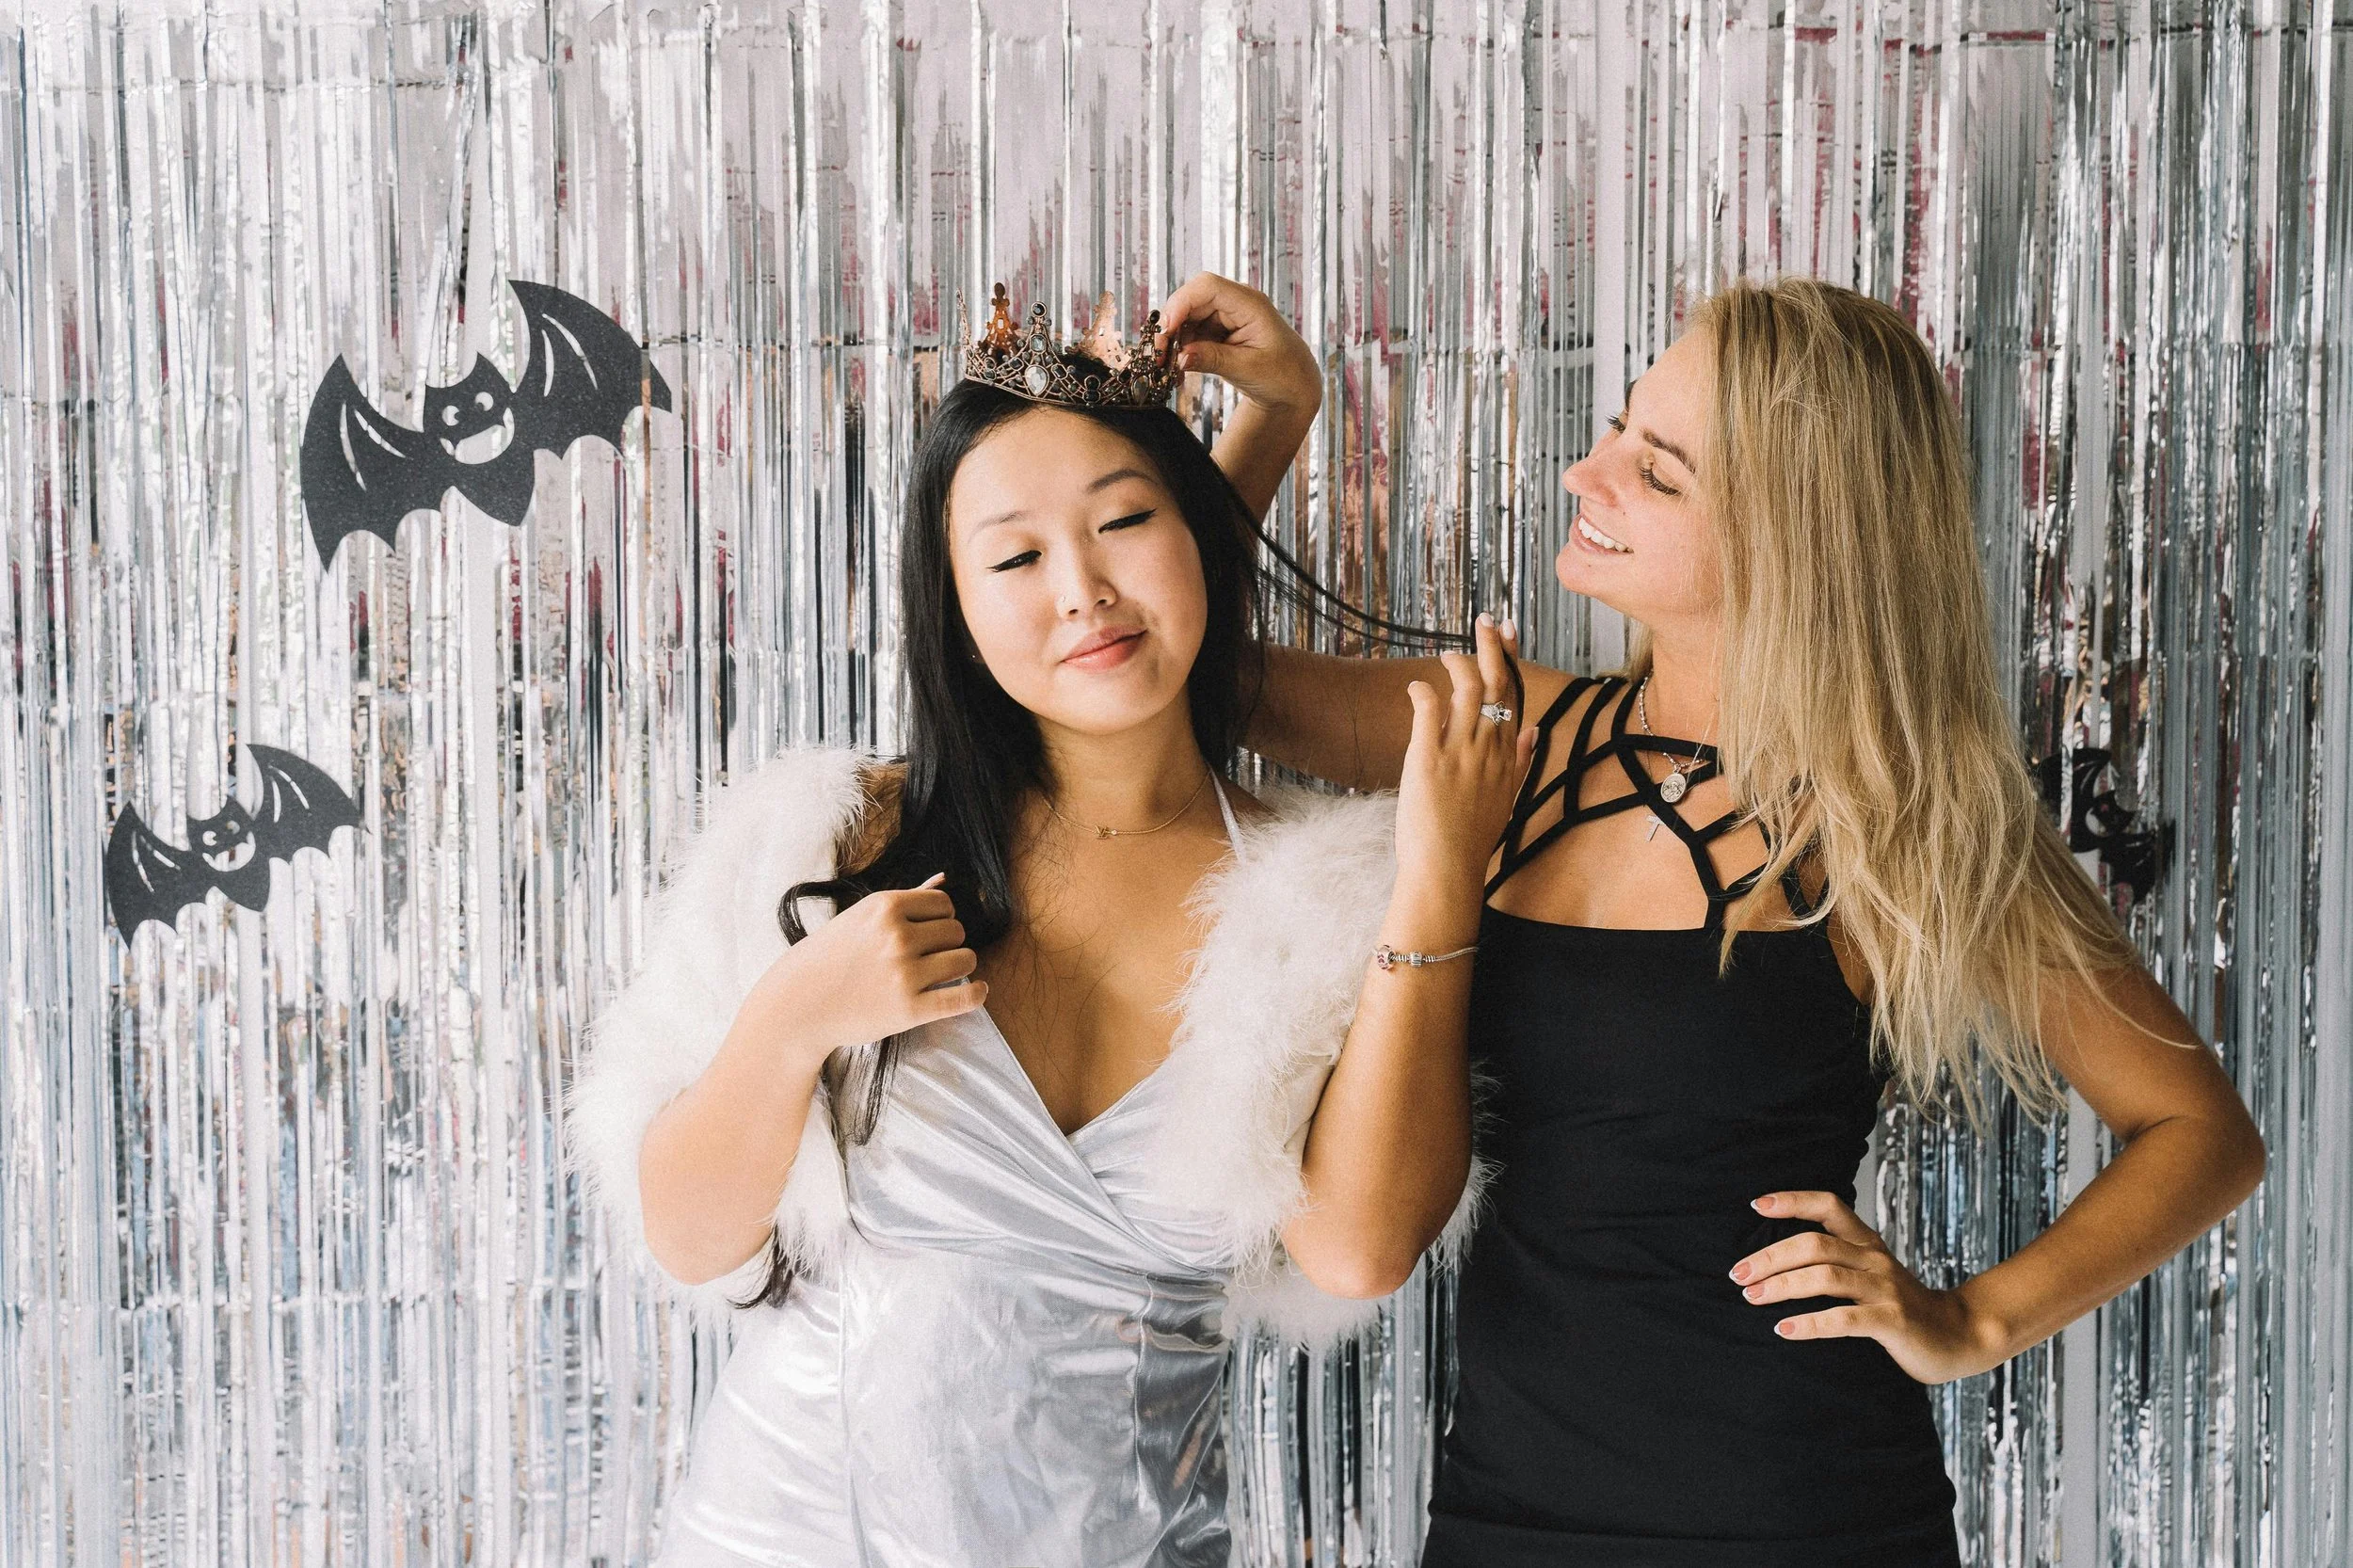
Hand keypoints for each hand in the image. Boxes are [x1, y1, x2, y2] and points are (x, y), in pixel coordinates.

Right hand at [744, 874, 983, 1067]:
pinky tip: (977, 990)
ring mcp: (904, 973)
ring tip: (942, 973)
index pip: (944, 904)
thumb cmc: (828, 958)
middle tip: (929, 956)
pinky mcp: (909, 1009)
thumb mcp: (860, 917)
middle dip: (947, 943)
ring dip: (959, 966)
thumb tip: (943, 878)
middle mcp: (898, 936)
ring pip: (964, 960)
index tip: (928, 933)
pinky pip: (962, 998)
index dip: (940, 919)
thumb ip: (906, 899)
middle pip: (957, 931)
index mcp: (886, 907)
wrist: (797, 1004)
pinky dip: (976, 994)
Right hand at [1156, 272, 1321, 420]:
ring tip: (1167, 368)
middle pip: (1191, 299)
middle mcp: (1235, 303)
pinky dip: (1180, 349)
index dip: (1181, 303)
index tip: (1166, 330)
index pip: (1208, 287)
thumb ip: (1213, 360)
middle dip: (1171, 325)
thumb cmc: (1282, 374)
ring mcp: (1225, 315)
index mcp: (1250, 304)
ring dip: (1173, 340)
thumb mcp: (1248, 370)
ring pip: (1186, 316)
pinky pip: (1190, 332)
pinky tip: (1176, 370)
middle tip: (1159, 356)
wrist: (1294, 385)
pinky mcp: (1217, 329)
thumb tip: (1180, 356)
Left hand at [1394, 616, 1537, 908]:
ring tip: (1445, 656)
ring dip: (1456, 664)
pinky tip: (1416, 687)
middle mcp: (1489, 749)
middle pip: (1496, 684)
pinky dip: (1422, 691)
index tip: (1508, 632)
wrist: (1446, 869)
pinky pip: (1428, 710)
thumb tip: (1536, 731)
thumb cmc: (1472, 837)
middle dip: (1492, 646)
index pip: (1514, 696)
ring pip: (1466, 689)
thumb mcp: (1508, 797)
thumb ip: (1522, 761)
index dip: (1510, 660)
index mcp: (1509, 756)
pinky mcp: (1428, 758)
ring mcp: (1461, 751)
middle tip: (1485, 620)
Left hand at [1731, 1190, 2014, 1383]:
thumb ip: (1838, 1264)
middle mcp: (1874, 1259)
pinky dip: (1810, 1323)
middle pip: (1814, 1243)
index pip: (1829, 1206)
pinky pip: (1844, 1319)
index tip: (1756, 1204)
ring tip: (1751, 1297)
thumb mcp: (1872, 1276)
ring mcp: (1884, 1289)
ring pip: (1825, 1276)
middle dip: (1771, 1256)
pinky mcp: (1892, 1321)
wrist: (1961, 1336)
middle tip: (1737, 1273)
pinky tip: (1784, 1330)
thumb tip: (1779, 1262)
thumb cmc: (1904, 1309)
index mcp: (1867, 1244)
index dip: (1793, 1200)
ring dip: (1782, 1285)